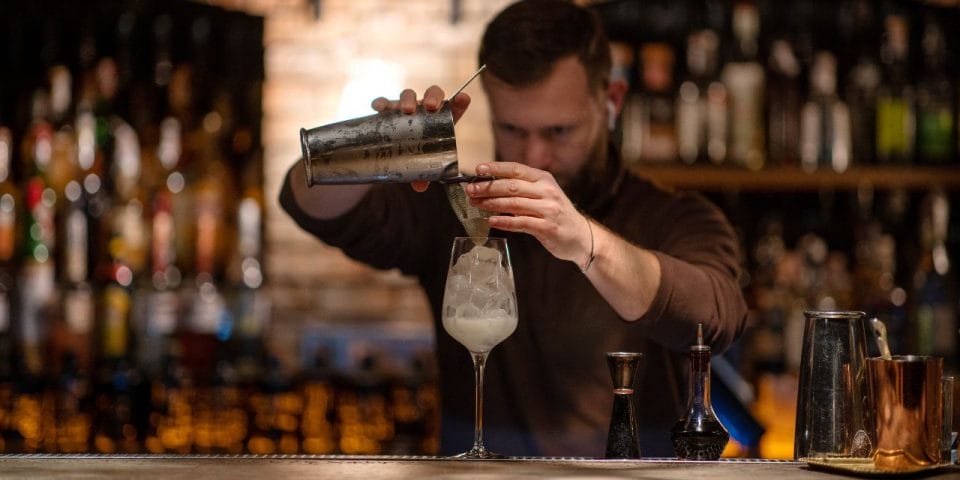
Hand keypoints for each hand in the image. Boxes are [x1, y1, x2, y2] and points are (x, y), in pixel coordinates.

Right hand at [371, 86, 471, 191]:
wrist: (397, 150)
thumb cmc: (417, 154)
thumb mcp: (423, 164)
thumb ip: (424, 174)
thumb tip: (420, 187)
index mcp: (441, 120)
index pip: (454, 108)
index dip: (460, 102)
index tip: (463, 99)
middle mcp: (425, 109)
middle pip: (433, 94)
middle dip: (433, 97)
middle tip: (430, 107)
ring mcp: (408, 107)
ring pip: (409, 94)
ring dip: (409, 99)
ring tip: (406, 110)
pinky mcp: (389, 109)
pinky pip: (385, 102)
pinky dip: (382, 102)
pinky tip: (378, 107)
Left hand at [465, 162, 592, 265]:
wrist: (581, 236)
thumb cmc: (556, 215)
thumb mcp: (542, 195)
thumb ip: (520, 190)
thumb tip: (488, 187)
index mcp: (543, 179)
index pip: (516, 169)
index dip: (495, 168)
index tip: (477, 169)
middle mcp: (547, 191)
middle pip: (512, 186)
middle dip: (488, 187)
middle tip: (470, 190)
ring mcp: (548, 209)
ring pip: (514, 203)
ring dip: (492, 203)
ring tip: (476, 204)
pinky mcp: (547, 227)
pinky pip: (521, 223)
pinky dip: (504, 221)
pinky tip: (491, 221)